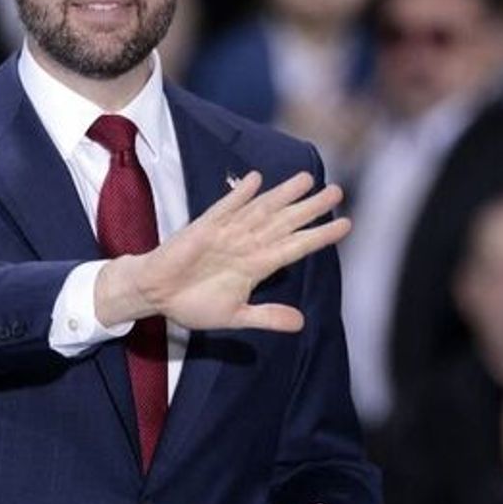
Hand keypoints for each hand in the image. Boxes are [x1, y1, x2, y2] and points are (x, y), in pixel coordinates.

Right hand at [95, 171, 349, 331]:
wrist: (156, 296)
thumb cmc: (192, 303)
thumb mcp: (235, 316)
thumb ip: (266, 316)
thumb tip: (301, 323)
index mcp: (256, 265)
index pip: (295, 247)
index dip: (320, 236)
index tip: (346, 225)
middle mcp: (247, 244)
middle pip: (284, 222)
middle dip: (310, 208)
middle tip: (337, 192)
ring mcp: (226, 234)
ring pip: (261, 210)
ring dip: (283, 195)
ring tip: (307, 179)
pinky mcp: (203, 228)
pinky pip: (224, 209)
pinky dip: (239, 194)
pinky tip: (256, 179)